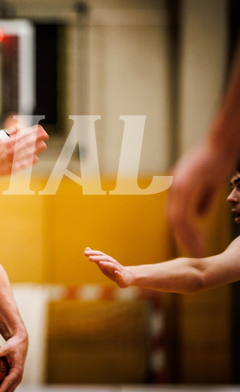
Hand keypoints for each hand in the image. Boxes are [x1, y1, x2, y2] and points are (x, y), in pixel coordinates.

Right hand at [0, 124, 48, 176]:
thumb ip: (9, 132)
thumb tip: (19, 126)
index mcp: (7, 142)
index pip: (22, 135)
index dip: (32, 131)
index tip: (40, 129)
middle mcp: (10, 150)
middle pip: (26, 143)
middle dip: (37, 138)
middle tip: (46, 135)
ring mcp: (11, 160)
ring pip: (26, 153)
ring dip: (35, 149)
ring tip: (43, 145)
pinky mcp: (12, 169)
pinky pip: (22, 164)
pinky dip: (29, 161)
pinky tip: (36, 158)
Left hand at [0, 330, 27, 391]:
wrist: (20, 343)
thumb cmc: (14, 345)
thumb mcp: (8, 346)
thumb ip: (1, 350)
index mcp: (17, 371)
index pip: (8, 383)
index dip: (2, 390)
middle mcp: (18, 377)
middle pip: (9, 390)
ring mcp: (16, 378)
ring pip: (9, 390)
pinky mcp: (13, 377)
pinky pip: (7, 386)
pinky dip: (1, 389)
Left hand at [84, 247, 133, 287]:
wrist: (127, 277)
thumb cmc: (112, 270)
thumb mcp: (102, 263)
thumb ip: (94, 257)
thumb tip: (86, 249)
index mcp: (107, 260)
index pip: (99, 254)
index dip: (93, 253)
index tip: (85, 253)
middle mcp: (112, 262)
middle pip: (105, 259)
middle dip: (97, 258)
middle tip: (89, 258)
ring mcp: (118, 269)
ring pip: (112, 265)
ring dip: (106, 264)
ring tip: (100, 263)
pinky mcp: (122, 277)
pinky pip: (120, 275)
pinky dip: (118, 273)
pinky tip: (115, 272)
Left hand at [167, 142, 233, 256]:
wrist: (221, 142)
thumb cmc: (218, 158)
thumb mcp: (210, 183)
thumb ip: (203, 200)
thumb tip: (199, 217)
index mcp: (178, 188)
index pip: (176, 214)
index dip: (182, 231)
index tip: (191, 245)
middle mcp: (174, 188)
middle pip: (173, 219)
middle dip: (184, 238)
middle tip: (194, 254)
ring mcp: (177, 187)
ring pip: (177, 220)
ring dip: (187, 238)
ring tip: (198, 252)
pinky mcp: (184, 187)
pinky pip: (183, 214)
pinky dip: (190, 229)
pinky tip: (199, 240)